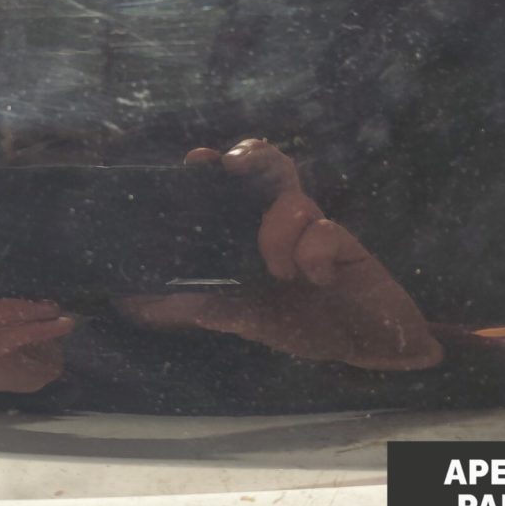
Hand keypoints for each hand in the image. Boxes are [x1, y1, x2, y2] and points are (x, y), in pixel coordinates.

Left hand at [119, 139, 443, 370]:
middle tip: (231, 165)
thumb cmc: (307, 325)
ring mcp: (320, 232)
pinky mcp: (351, 247)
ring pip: (294, 199)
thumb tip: (134, 302)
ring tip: (280, 272)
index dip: (216, 167)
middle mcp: (288, 225)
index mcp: (260, 235)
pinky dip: (314, 254)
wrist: (370, 348)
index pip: (237, 187)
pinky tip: (318, 280)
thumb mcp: (246, 320)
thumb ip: (199, 307)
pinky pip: (326, 232)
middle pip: (271, 170)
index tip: (195, 160)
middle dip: (252, 157)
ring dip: (278, 229)